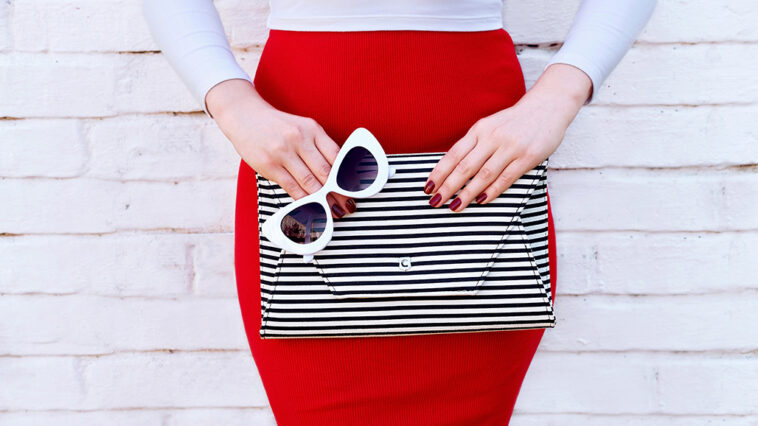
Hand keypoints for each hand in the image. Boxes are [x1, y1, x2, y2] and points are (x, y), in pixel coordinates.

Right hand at [206, 79, 355, 217]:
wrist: (245, 116)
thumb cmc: (277, 126)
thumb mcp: (302, 127)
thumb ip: (319, 147)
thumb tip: (337, 174)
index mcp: (312, 129)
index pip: (337, 155)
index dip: (347, 175)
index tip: (354, 189)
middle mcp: (299, 139)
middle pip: (326, 172)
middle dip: (338, 192)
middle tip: (347, 205)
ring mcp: (283, 152)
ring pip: (310, 182)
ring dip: (323, 200)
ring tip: (332, 210)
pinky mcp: (270, 165)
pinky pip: (291, 187)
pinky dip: (304, 200)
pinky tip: (312, 207)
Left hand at [423, 63, 592, 210]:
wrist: (548, 106)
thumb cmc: (514, 121)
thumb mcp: (490, 126)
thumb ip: (474, 144)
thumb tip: (452, 168)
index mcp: (480, 130)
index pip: (454, 154)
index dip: (439, 172)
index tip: (428, 187)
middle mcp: (492, 137)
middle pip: (465, 167)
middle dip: (448, 186)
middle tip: (435, 202)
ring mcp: (510, 147)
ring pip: (483, 175)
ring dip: (467, 193)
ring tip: (455, 206)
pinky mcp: (528, 157)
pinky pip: (506, 177)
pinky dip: (492, 191)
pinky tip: (481, 201)